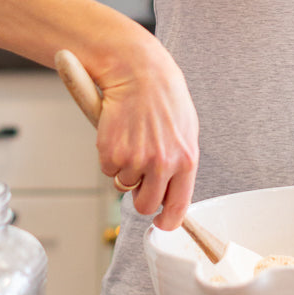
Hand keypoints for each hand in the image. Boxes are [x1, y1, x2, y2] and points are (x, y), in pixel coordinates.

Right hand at [93, 36, 198, 229]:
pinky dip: (109, 157)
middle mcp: (162, 164)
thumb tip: (173, 193)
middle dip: (140, 196)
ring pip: (124, 186)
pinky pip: (108, 170)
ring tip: (132, 140)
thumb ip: (181, 162)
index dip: (166, 221)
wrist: (138, 71)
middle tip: (139, 174)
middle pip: (145, 205)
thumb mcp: (185, 130)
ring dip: (124, 170)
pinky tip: (118, 134)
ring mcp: (135, 160)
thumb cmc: (163, 98)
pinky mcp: (111, 153)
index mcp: (186, 159)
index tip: (161, 223)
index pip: (177, 207)